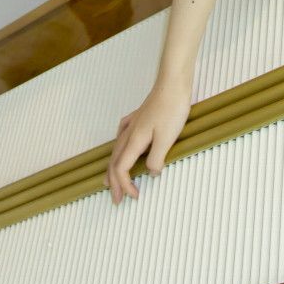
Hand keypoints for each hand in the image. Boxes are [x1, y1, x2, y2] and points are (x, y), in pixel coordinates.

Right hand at [103, 78, 191, 204]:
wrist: (173, 83)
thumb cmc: (171, 108)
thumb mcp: (166, 139)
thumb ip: (156, 159)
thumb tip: (151, 173)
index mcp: (134, 140)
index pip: (121, 169)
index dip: (125, 185)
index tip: (133, 196)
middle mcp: (129, 132)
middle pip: (115, 162)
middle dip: (113, 182)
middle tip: (115, 199)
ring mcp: (133, 124)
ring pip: (117, 150)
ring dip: (113, 168)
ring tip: (110, 180)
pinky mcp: (139, 118)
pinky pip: (123, 138)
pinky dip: (119, 150)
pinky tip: (121, 146)